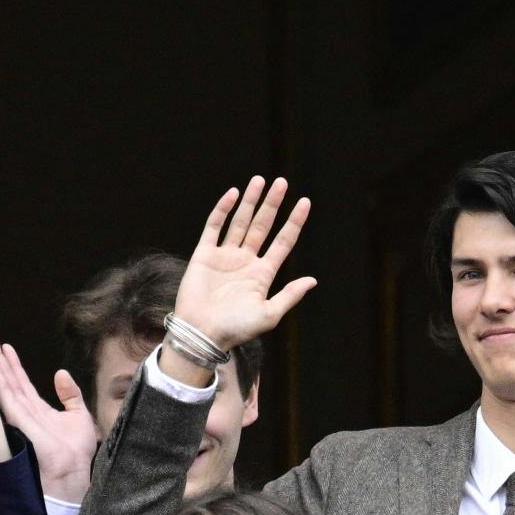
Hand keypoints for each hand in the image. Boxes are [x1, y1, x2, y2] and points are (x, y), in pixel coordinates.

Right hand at [0, 330, 95, 500]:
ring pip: (1, 382)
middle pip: (6, 378)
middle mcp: (23, 410)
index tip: (4, 345)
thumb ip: (70, 395)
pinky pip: (4, 394)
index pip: (20, 381)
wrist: (73, 472)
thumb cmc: (75, 453)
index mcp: (35, 409)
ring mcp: (18, 414)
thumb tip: (61, 373)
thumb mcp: (78, 415)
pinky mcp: (16, 419)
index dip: (11, 363)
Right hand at [169, 174, 319, 357]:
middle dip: (272, 204)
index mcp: (263, 274)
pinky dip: (223, 210)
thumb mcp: (269, 314)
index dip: (294, 222)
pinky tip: (234, 194)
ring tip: (260, 180)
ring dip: (250, 201)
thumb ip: (289, 295)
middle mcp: (245, 261)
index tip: (304, 202)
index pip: (283, 242)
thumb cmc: (236, 329)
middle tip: (282, 182)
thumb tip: (312, 280)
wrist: (202, 333)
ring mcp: (225, 256)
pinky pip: (214, 226)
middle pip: (263, 226)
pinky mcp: (204, 254)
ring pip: (241, 221)